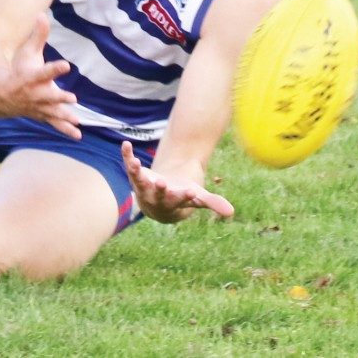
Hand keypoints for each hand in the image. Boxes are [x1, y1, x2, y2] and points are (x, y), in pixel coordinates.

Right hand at [0, 15, 82, 137]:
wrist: (0, 95)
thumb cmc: (16, 69)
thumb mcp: (25, 52)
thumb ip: (37, 36)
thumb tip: (42, 14)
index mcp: (29, 77)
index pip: (43, 72)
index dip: (54, 69)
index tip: (66, 65)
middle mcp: (33, 94)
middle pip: (48, 96)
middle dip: (59, 98)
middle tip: (72, 98)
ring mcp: (37, 107)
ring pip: (52, 113)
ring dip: (64, 117)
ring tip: (77, 120)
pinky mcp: (42, 115)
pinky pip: (54, 124)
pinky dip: (65, 130)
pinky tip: (78, 135)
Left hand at [121, 143, 235, 223]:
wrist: (159, 202)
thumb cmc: (181, 197)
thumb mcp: (197, 199)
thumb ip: (213, 203)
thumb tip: (231, 213)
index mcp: (173, 202)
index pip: (179, 201)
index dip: (184, 197)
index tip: (191, 192)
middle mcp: (156, 197)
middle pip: (157, 195)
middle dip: (160, 189)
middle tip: (162, 183)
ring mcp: (144, 187)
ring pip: (139, 182)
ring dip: (137, 173)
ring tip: (135, 163)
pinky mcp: (136, 176)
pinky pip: (129, 166)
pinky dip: (127, 156)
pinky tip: (125, 144)